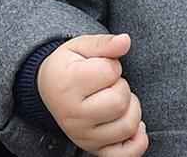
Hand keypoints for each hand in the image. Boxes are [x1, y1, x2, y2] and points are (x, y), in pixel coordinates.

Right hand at [36, 33, 146, 156]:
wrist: (48, 90)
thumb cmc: (68, 66)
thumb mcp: (80, 47)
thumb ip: (104, 43)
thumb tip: (126, 41)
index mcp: (68, 85)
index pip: (110, 72)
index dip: (112, 65)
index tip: (100, 66)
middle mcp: (74, 115)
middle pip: (120, 102)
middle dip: (122, 87)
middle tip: (108, 84)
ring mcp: (83, 136)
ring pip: (127, 126)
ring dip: (131, 109)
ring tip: (116, 100)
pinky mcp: (93, 149)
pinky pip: (125, 154)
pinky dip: (138, 141)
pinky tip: (135, 126)